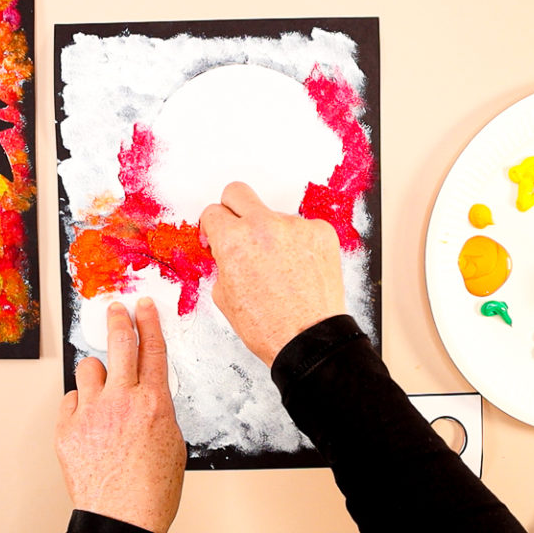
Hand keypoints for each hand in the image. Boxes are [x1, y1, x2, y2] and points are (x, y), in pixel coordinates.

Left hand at [55, 298, 185, 532]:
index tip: (144, 307)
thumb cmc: (151, 490)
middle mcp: (121, 401)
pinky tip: (89, 419)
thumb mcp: (172, 442)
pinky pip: (71, 399)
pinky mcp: (67, 428)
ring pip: (88, 367)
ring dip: (97, 372)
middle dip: (118, 320)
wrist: (122, 518)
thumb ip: (156, 409)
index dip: (149, 322)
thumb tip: (146, 395)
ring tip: (102, 388)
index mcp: (153, 403)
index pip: (152, 349)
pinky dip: (80, 404)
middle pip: (119, 344)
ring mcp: (91, 413)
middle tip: (116, 309)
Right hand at [199, 182, 346, 366]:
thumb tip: (227, 252)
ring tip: (278, 267)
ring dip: (271, 233)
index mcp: (234, 240)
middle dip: (232, 209)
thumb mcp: (225, 296)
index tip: (217, 235)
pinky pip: (302, 227)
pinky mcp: (321, 232)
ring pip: (273, 215)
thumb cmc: (268, 326)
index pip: (213, 212)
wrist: (308, 340)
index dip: (212, 227)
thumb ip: (223, 263)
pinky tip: (298, 268)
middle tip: (238, 229)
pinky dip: (298, 243)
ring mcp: (295, 226)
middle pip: (237, 192)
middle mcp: (264, 226)